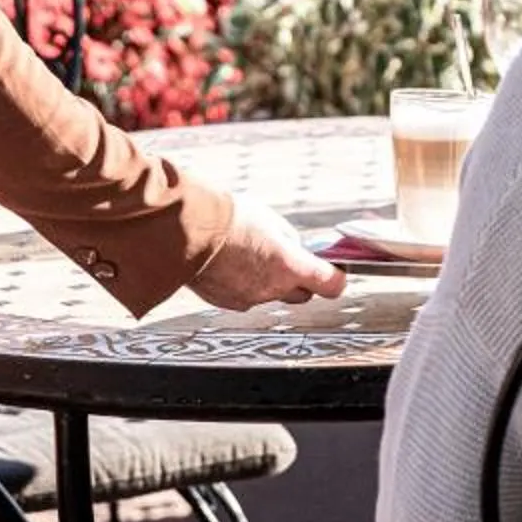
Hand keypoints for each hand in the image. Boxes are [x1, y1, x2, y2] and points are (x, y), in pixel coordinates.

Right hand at [190, 198, 345, 311]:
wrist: (186, 231)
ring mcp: (249, 299)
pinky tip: (230, 265)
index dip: (335, 278)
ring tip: (248, 255)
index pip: (332, 285)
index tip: (333, 270)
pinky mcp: (227, 303)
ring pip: (270, 295)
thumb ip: (288, 239)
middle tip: (286, 260)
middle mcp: (273, 288)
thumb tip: (295, 248)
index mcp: (290, 265)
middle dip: (299, 280)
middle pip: (301, 295)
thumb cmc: (228, 219)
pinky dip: (243, 285)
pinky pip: (245, 297)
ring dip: (267, 281)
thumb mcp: (270, 220)